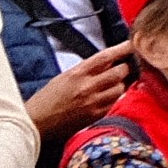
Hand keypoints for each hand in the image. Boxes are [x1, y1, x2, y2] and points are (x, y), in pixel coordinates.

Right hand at [22, 47, 137, 144]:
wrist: (36, 123)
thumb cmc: (47, 99)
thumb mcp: (64, 77)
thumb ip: (86, 70)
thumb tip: (108, 62)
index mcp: (77, 73)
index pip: (106, 57)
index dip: (122, 49)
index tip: (131, 44)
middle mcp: (87, 87)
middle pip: (120, 72)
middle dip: (127, 67)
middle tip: (128, 65)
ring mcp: (93, 103)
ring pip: (120, 89)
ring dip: (122, 84)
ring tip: (118, 82)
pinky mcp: (95, 116)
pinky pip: (114, 103)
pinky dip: (115, 97)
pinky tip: (109, 95)